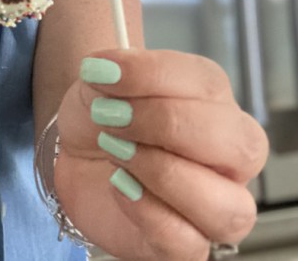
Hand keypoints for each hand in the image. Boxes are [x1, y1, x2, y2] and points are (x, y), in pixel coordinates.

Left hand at [53, 48, 267, 260]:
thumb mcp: (99, 83)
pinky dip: (148, 212)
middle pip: (240, 146)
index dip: (152, 75)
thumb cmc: (102, 119)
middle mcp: (227, 159)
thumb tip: (111, 69)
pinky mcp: (184, 243)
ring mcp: (212, 206)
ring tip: (116, 152)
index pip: (209, 85)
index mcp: (214, 105)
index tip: (102, 73)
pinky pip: (188, 243)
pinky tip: (119, 186)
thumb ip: (113, 73)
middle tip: (111, 116)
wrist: (74, 158)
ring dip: (163, 173)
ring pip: (229, 207)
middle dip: (166, 123)